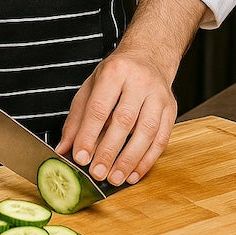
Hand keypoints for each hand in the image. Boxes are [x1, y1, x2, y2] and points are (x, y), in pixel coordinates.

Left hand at [55, 0, 205, 184]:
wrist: (148, 56)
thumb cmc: (116, 74)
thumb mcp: (91, 87)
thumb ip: (77, 119)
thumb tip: (64, 148)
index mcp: (115, 72)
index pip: (99, 107)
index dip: (89, 135)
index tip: (81, 157)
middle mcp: (139, 81)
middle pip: (124, 120)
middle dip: (109, 151)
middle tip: (97, 172)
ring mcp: (158, 95)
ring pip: (147, 132)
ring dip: (130, 159)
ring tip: (115, 178)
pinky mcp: (171, 109)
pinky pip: (162, 139)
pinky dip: (147, 160)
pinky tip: (134, 173)